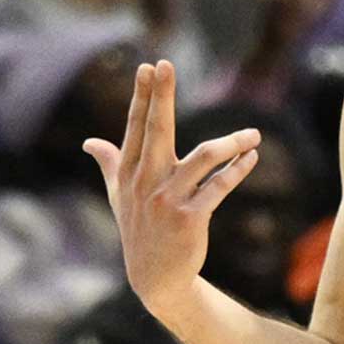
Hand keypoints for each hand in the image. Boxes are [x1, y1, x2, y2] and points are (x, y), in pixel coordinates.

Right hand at [82, 60, 261, 320]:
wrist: (156, 278)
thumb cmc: (139, 229)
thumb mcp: (119, 197)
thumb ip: (109, 164)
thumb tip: (89, 142)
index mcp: (129, 173)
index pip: (136, 126)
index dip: (143, 96)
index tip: (150, 66)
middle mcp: (145, 182)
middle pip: (155, 129)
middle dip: (161, 96)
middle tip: (168, 65)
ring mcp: (167, 199)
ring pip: (203, 157)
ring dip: (231, 142)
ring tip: (253, 135)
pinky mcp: (190, 217)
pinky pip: (219, 185)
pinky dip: (238, 169)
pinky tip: (252, 157)